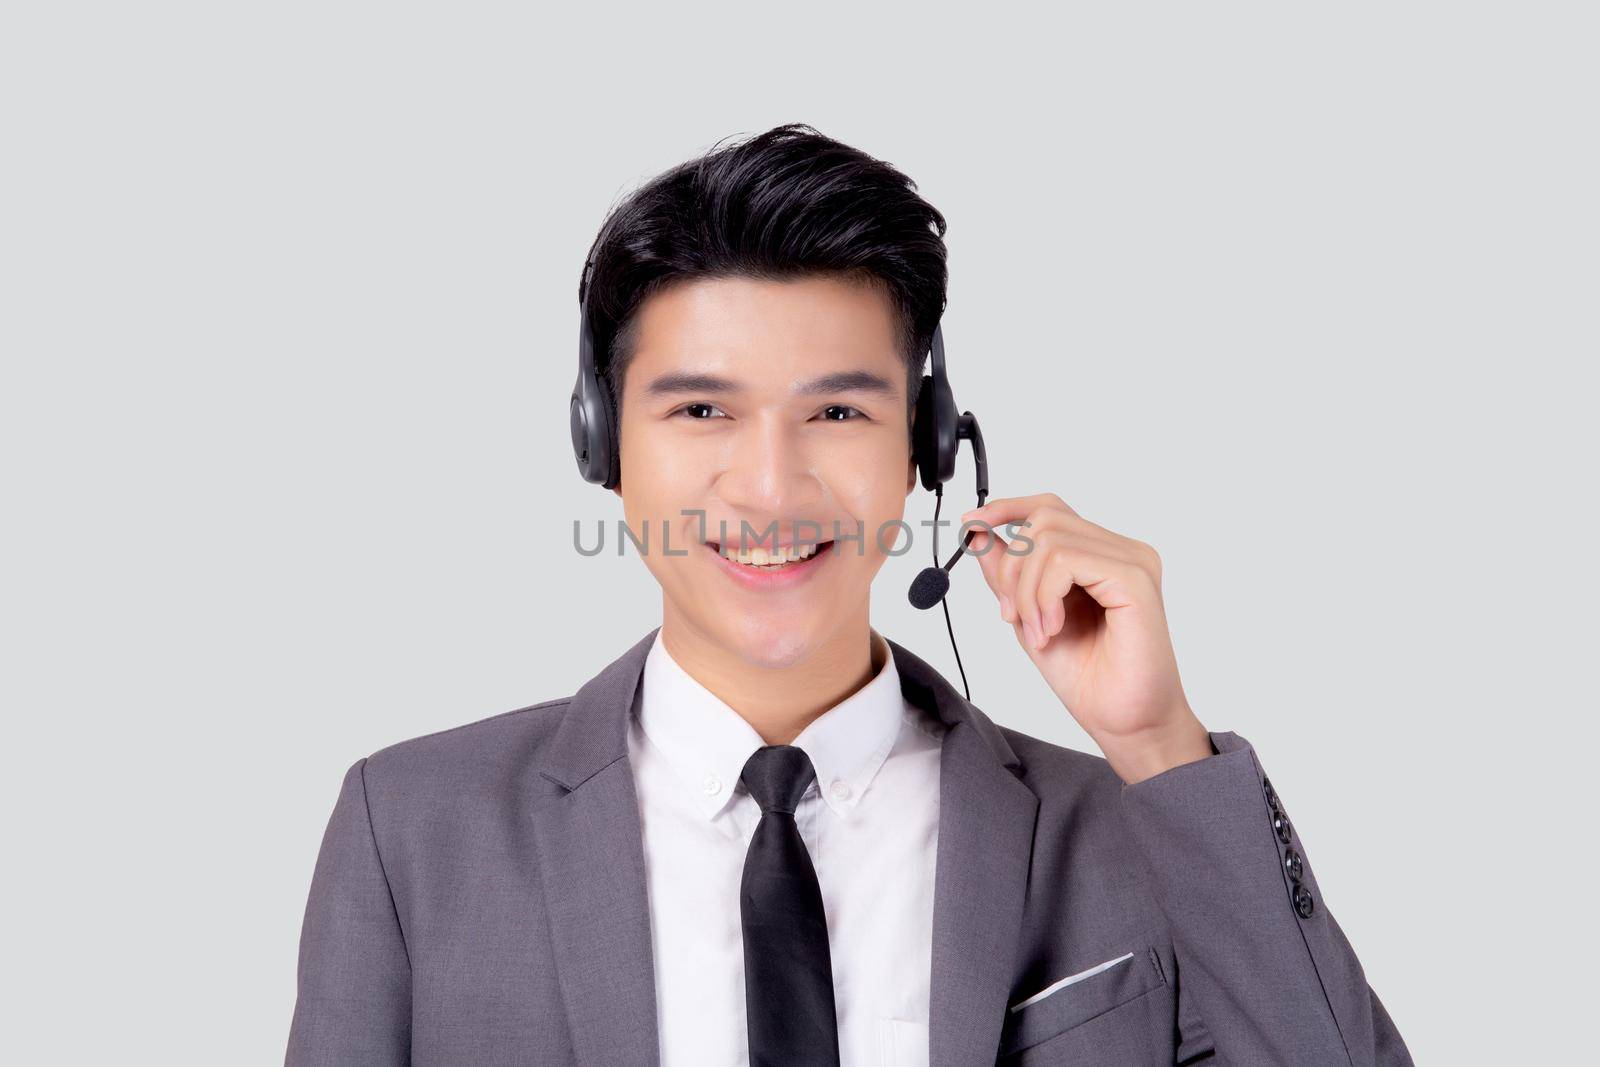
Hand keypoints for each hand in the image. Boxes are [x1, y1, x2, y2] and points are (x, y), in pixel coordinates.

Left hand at [958, 494, 1211, 783]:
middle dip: (1011, 568)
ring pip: (1048, 539)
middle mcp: (1123, 550)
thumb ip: (1008, 575)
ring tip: (1038, 632)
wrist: (1126, 723)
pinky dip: (1044, 596)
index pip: (1050, 508)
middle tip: (1011, 616)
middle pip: (1043, 520)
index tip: (972, 525)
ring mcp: (1133, 561)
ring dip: (1026, 590)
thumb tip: (977, 533)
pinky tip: (1052, 630)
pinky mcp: (1135, 578)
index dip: (1006, 508)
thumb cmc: (1089, 678)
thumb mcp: (1028, 616)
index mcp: (1102, 554)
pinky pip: (1066, 561)